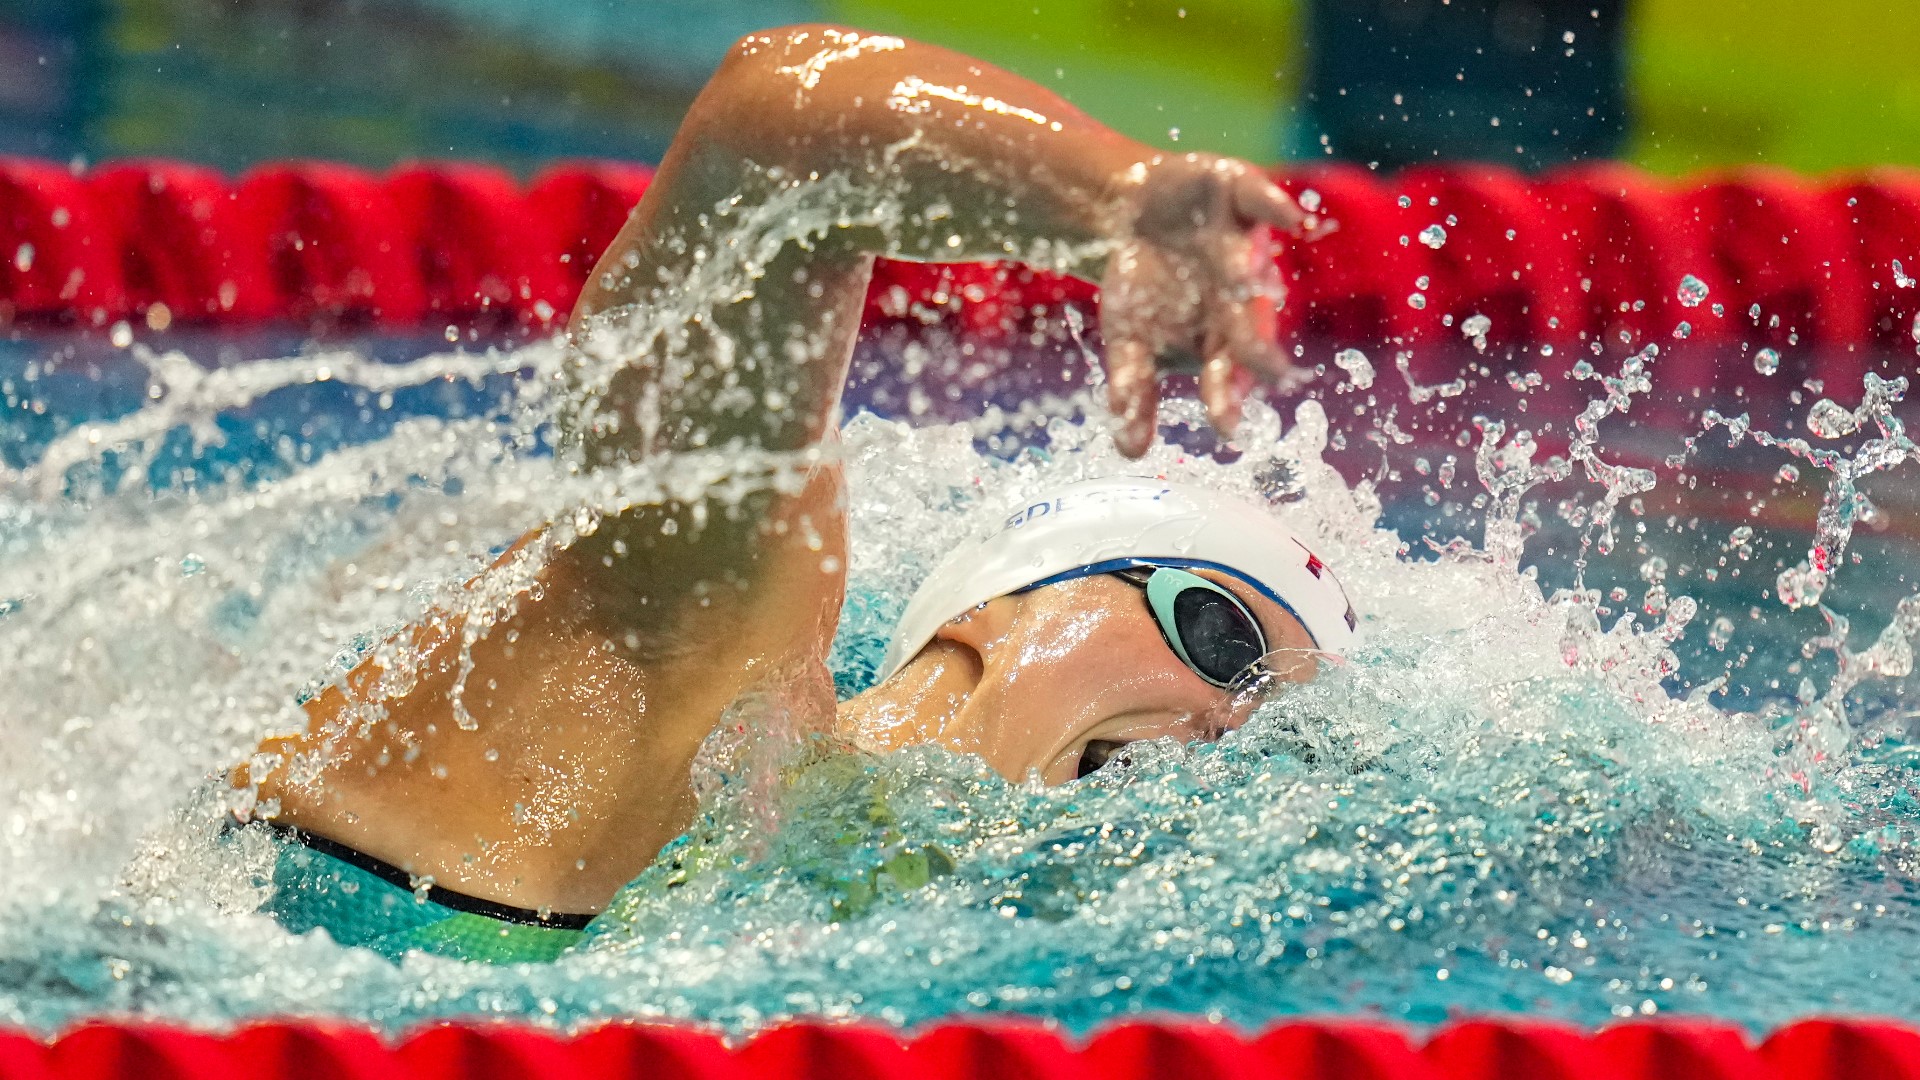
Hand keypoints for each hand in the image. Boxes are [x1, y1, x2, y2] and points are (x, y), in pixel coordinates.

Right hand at [1099, 154, 1305, 456]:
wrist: (1134, 214)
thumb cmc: (1143, 289)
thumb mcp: (1129, 341)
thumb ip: (1133, 390)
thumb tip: (1129, 452)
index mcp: (1220, 340)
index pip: (1226, 377)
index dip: (1226, 400)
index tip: (1226, 429)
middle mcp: (1241, 299)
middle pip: (1249, 329)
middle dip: (1257, 351)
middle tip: (1270, 375)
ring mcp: (1245, 247)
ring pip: (1250, 266)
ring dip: (1250, 277)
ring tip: (1248, 287)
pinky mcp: (1243, 198)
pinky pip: (1262, 202)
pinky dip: (1277, 208)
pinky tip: (1293, 219)